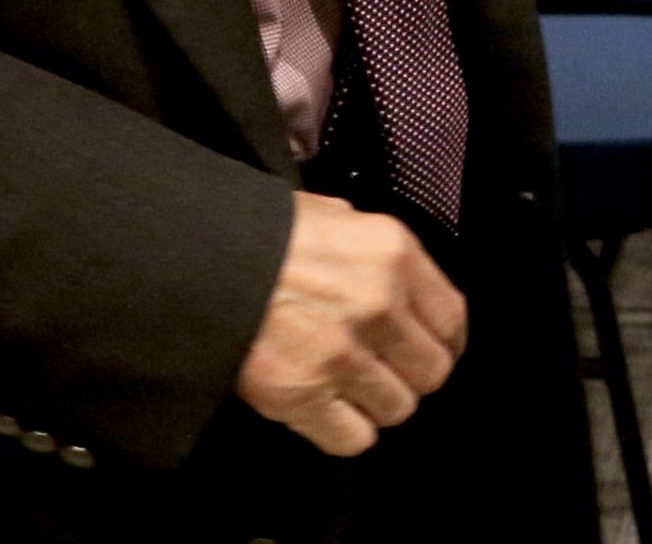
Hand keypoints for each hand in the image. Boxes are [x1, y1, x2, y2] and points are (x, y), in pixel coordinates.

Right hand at [237, 192, 469, 456]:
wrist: (198, 262)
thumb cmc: (258, 234)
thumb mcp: (332, 214)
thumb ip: (373, 250)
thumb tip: (391, 275)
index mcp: (393, 254)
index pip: (452, 318)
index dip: (444, 341)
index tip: (433, 348)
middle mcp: (379, 306)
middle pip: (432, 371)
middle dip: (411, 374)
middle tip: (387, 370)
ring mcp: (343, 356)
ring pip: (398, 408)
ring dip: (377, 404)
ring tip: (353, 389)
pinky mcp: (303, 397)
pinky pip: (354, 438)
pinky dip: (346, 431)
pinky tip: (331, 412)